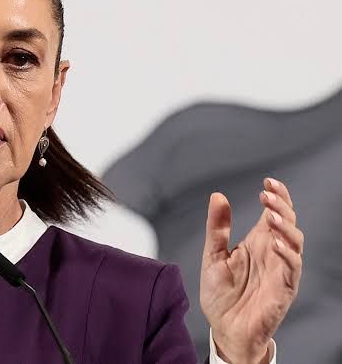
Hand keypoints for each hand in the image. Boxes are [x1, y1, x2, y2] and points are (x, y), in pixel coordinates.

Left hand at [200, 178, 302, 363]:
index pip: (274, 213)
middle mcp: (272, 252)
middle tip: (268, 193)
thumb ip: (217, 228)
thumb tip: (217, 196)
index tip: (268, 181)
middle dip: (282, 205)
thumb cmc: (221, 293)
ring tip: (271, 215)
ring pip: (295, 241)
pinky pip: (292, 268)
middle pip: (288, 222)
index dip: (277, 196)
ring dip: (286, 226)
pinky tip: (274, 243)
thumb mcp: (213, 255)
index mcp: (257, 242)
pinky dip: (287, 254)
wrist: (224, 328)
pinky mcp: (284, 288)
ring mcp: (280, 269)